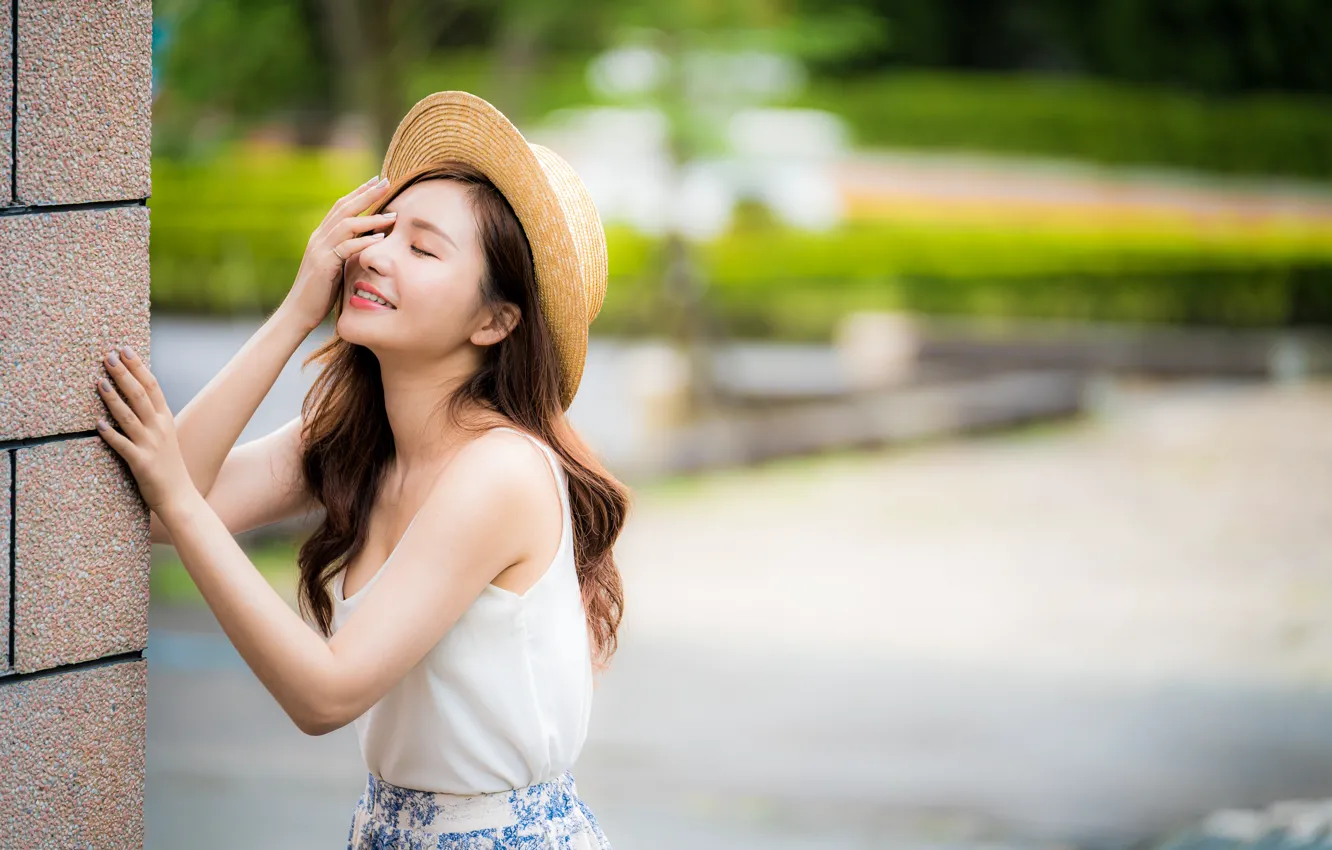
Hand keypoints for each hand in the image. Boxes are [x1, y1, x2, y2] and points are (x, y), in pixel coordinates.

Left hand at [94, 345, 194, 513]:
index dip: (138, 366)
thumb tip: (133, 398)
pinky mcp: (141, 463)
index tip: (124, 349)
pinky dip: (110, 434)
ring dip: (113, 397)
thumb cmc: (169, 467)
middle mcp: (159, 428)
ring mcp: (150, 445)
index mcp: (165, 419)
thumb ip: (151, 418)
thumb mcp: (165, 436)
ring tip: (99, 381)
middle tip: (108, 356)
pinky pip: (123, 446)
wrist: (180, 497)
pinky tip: (98, 424)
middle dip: (123, 374)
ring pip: (129, 416)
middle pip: (139, 395)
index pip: (152, 386)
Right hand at [282, 174, 397, 331]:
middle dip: (366, 194)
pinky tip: (380, 239)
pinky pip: (346, 249)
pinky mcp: (324, 265)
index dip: (359, 192)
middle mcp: (319, 238)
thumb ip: (348, 251)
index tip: (378, 181)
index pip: (341, 206)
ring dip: (371, 218)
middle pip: (344, 208)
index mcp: (321, 236)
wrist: (298, 311)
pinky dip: (364, 242)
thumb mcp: (336, 266)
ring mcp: (320, 250)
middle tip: (386, 182)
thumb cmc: (320, 292)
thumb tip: (370, 241)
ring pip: (346, 226)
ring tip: (392, 215)